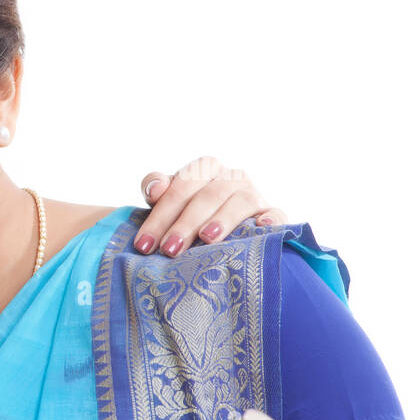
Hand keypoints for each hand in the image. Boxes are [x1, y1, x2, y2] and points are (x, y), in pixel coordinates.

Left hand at [134, 155, 288, 256]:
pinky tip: (261, 226)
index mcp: (204, 169)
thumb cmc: (188, 214)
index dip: (160, 214)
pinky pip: (276, 214)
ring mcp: (254, 194)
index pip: (181, 185)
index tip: (144, 244)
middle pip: (207, 195)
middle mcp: (231, 177)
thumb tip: (154, 190)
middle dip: (185, 223)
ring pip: (239, 202)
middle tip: (169, 249)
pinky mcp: (272, 214)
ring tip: (207, 238)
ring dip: (223, 219)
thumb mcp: (169, 201)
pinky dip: (270, 219)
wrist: (224, 230)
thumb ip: (156, 188)